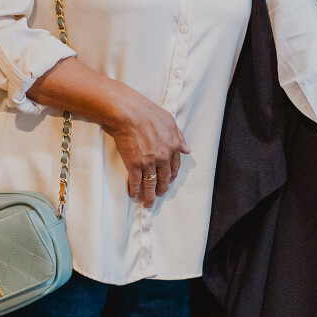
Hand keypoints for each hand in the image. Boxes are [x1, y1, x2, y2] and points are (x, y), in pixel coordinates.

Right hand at [103, 88, 190, 208]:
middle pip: (164, 178)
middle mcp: (163, 157)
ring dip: (150, 195)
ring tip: (149, 203)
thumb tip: (187, 150)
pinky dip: (135, 190)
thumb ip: (179, 137)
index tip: (168, 181)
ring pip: (151, 184)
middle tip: (160, 195)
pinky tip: (134, 195)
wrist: (130, 113)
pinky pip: (136, 182)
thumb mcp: (170, 122)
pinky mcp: (134, 165)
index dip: (171, 176)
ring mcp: (149, 163)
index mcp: (173, 147)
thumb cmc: (149, 113)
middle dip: (163, 188)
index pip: (174, 166)